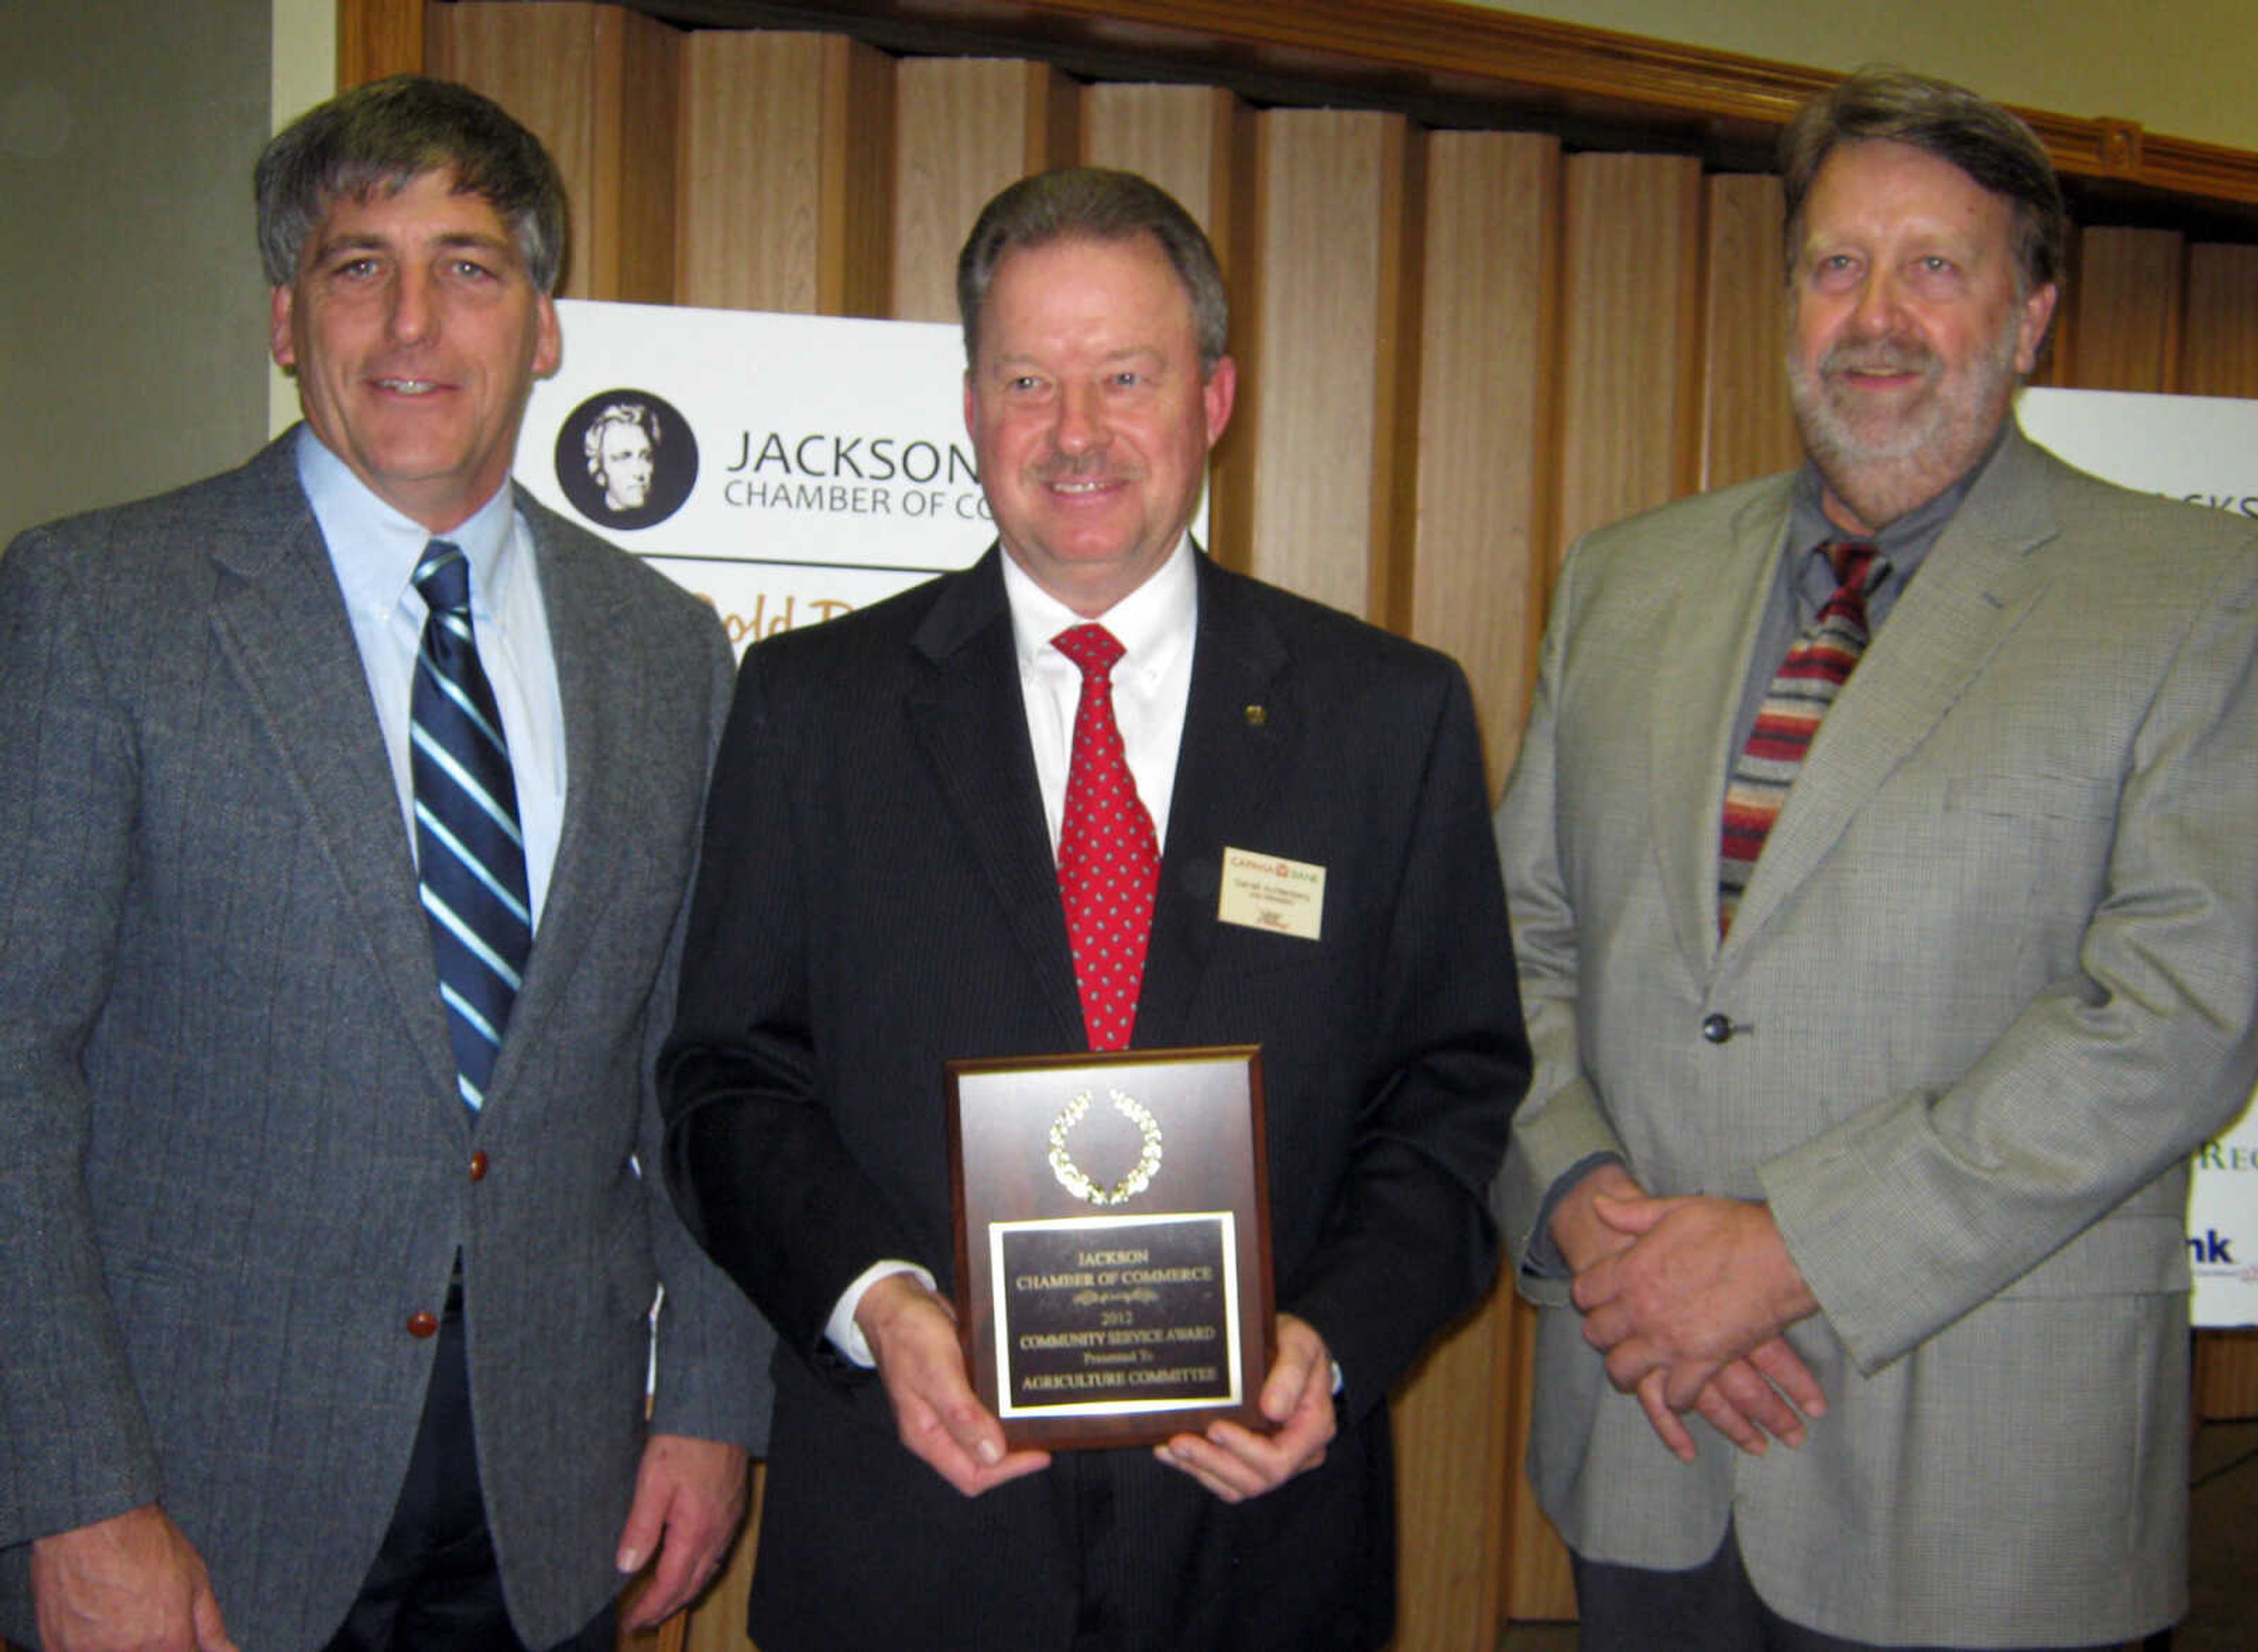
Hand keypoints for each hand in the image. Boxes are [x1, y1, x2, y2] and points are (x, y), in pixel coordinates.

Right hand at [31, 1504, 236, 1651]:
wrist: (93, 1523)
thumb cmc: (146, 1544)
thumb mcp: (195, 1579)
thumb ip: (210, 1626)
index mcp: (169, 1641)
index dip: (178, 1644)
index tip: (169, 1628)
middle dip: (149, 1644)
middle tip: (139, 1610)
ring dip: (117, 1642)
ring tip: (117, 1609)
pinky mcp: (56, 1647)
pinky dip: (86, 1643)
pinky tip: (92, 1616)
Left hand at [614, 1434, 750, 1630]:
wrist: (719, 1410)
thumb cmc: (685, 1441)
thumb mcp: (652, 1482)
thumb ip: (640, 1528)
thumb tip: (627, 1566)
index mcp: (695, 1531)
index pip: (671, 1584)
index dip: (650, 1607)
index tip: (632, 1622)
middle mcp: (717, 1532)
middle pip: (692, 1585)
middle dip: (667, 1608)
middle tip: (643, 1620)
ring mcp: (729, 1522)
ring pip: (707, 1571)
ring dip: (684, 1592)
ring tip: (662, 1602)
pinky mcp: (733, 1508)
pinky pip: (718, 1553)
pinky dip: (700, 1571)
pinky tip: (689, 1566)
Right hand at [857, 1272, 1050, 1496]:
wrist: (896, 1299)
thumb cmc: (909, 1334)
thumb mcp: (937, 1373)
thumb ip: (962, 1415)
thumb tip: (993, 1454)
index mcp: (926, 1435)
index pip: (971, 1475)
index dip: (1007, 1470)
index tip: (1041, 1452)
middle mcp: (938, 1428)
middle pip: (981, 1461)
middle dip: (1014, 1453)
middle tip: (1046, 1432)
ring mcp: (948, 1409)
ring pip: (986, 1434)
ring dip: (1012, 1430)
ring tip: (1042, 1416)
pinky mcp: (959, 1387)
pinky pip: (985, 1407)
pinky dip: (1004, 1406)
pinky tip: (1023, 1393)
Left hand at [1155, 1314, 1335, 1501]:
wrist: (1289, 1351)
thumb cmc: (1296, 1346)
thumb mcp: (1301, 1345)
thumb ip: (1291, 1373)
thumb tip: (1273, 1410)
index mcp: (1314, 1429)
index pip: (1280, 1458)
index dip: (1245, 1450)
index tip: (1215, 1428)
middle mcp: (1299, 1454)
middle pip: (1256, 1479)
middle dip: (1213, 1462)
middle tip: (1179, 1440)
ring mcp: (1275, 1462)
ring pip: (1237, 1486)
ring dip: (1200, 1469)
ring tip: (1170, 1446)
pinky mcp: (1252, 1463)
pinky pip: (1225, 1479)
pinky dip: (1197, 1469)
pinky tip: (1171, 1451)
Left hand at [1554, 1170, 1822, 1460]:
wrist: (1783, 1256)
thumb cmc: (1733, 1228)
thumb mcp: (1676, 1209)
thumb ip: (1631, 1212)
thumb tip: (1596, 1203)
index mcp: (1631, 1270)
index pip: (1583, 1293)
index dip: (1590, 1295)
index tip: (1601, 1298)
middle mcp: (1641, 1309)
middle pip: (1597, 1334)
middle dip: (1604, 1334)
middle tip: (1618, 1333)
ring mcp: (1669, 1340)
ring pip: (1623, 1370)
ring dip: (1628, 1370)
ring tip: (1638, 1366)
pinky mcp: (1702, 1363)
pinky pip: (1673, 1395)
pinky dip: (1675, 1396)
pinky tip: (1681, 1387)